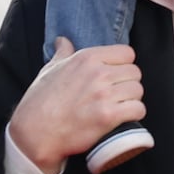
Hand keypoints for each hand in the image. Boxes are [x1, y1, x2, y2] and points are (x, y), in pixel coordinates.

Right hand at [8, 37, 146, 173]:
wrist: (35, 133)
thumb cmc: (40, 102)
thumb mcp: (49, 70)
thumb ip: (62, 53)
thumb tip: (63, 41)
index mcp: (87, 58)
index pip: (127, 53)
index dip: (124, 65)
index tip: (117, 76)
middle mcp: (98, 73)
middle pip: (135, 72)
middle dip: (129, 84)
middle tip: (118, 95)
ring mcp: (104, 95)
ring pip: (138, 91)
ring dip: (132, 100)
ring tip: (120, 107)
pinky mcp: (108, 116)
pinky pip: (138, 109)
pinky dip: (135, 114)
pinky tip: (124, 118)